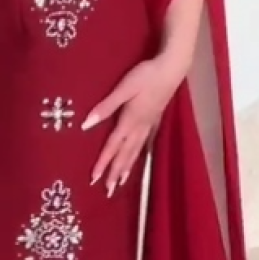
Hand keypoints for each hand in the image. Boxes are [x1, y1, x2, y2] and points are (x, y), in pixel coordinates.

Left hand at [82, 55, 183, 196]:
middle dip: (115, 172)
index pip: (113, 146)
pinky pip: (145, 143)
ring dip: (127, 167)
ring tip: (121, 182)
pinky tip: (139, 157)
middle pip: (125, 154)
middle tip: (107, 190)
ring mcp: (149, 124)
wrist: (171, 69)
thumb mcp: (124, 88)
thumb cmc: (146, 75)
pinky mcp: (155, 118)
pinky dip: (139, 155)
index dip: (103, 163)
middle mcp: (140, 126)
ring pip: (136, 151)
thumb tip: (86, 125)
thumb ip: (106, 106)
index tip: (94, 179)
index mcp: (130, 120)